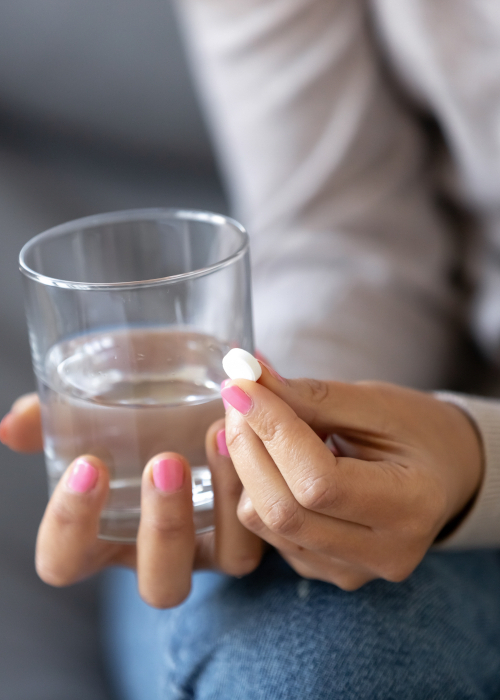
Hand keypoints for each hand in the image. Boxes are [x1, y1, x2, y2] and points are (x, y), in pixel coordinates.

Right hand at [0, 394, 262, 606]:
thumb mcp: (95, 406)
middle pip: (160, 583)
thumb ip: (53, 419)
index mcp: (105, 533)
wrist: (200, 394)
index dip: (71, 525)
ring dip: (224, 502)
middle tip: (165, 461)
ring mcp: (215, 544)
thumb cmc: (137, 406)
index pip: (67, 560)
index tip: (87, 467)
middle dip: (163, 526)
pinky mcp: (257, 525)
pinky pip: (266, 529)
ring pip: (228, 561)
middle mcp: (161, 550)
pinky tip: (254, 432)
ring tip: (218, 435)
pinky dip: (259, 486)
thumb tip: (11, 425)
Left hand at [221, 368, 482, 589]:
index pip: (320, 481)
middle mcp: (384, 553)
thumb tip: (247, 379)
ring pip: (265, 523)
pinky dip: (255, 485)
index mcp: (411, 506)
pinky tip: (270, 454)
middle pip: (283, 510)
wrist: (441, 474)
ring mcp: (351, 570)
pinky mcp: (324, 570)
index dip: (272, 430)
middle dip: (247, 445)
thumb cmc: (415, 431)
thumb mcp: (374, 403)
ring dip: (244, 464)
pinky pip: (266, 531)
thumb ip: (309, 396)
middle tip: (237, 396)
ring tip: (255, 420)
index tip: (241, 385)